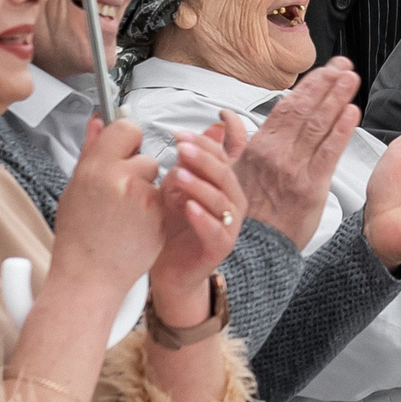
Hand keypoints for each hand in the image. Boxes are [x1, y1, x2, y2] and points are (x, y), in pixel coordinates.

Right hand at [47, 114, 165, 326]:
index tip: (123, 150)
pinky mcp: (160, 215)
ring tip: (125, 213)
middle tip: (120, 192)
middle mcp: (120, 178)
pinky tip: (136, 226)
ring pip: (156, 176)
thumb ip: (90, 151)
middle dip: (136, 168)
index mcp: (94, 168)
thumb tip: (98, 121)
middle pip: (145, 154)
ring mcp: (143, 198)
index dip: (126, 140)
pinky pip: (162, 198)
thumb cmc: (78, 235)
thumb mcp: (75, 189)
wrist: (89, 278)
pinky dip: (153, 208)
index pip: (126, 129)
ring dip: (146, 188)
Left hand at [146, 120, 246, 333]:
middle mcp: (232, 203)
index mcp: (223, 185)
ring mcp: (229, 226)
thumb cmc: (173, 226)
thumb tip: (191, 135)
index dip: (202, 143)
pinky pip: (216, 231)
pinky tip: (188, 207)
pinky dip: (203, 218)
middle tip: (180, 148)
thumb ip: (186, 164)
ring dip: (200, 185)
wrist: (169, 267)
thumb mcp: (175, 188)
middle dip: (202, 159)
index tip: (178, 134)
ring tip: (178, 175)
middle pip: (224, 174)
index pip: (220, 156)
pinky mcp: (220, 247)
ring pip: (221, 200)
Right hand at [233, 60, 358, 243]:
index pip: (287, 106)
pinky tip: (352, 112)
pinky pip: (329, 153)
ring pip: (318, 125)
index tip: (326, 70)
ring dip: (337, 98)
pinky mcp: (311, 188)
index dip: (309, 86)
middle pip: (306, 110)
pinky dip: (341, 131)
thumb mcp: (227, 172)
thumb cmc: (242, 215)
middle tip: (344, 66)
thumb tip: (225, 117)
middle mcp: (277, 154)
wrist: (251, 252)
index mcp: (258, 147)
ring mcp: (295, 169)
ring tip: (351, 79)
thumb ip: (231, 141)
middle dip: (327, 84)